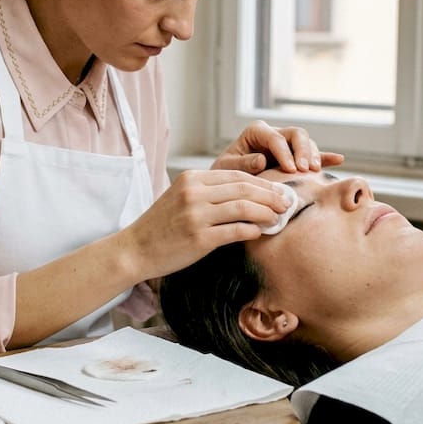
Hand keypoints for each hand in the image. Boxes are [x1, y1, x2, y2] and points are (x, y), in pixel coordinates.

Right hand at [117, 169, 293, 279]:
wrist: (135, 249)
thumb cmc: (162, 226)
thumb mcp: (181, 198)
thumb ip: (208, 192)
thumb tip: (247, 194)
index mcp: (191, 179)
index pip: (236, 175)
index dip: (262, 182)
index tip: (278, 190)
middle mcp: (193, 193)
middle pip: (244, 188)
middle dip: (271, 195)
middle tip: (287, 203)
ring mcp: (196, 215)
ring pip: (244, 207)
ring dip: (267, 213)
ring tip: (279, 218)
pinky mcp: (199, 238)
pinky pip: (236, 231)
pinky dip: (253, 231)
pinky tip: (260, 233)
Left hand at [212, 121, 343, 173]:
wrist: (230, 184)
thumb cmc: (225, 174)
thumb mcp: (227, 169)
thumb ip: (243, 163)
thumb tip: (262, 159)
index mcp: (256, 132)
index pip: (275, 138)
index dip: (285, 152)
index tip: (290, 169)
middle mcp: (274, 134)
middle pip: (296, 134)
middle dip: (303, 150)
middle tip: (305, 169)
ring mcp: (287, 145)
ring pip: (307, 142)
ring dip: (314, 155)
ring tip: (314, 171)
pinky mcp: (295, 157)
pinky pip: (314, 154)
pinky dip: (325, 157)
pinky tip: (338, 160)